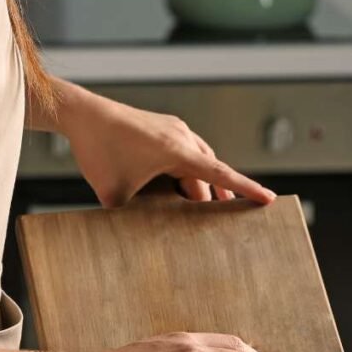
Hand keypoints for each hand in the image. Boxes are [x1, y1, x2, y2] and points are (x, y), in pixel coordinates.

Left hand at [52, 81, 275, 207]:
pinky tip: (177, 187)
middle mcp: (182, 137)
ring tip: (200, 209)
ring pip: (198, 161)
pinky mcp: (163, 127)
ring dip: (200, 184)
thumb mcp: (114, 195)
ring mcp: (174, 129)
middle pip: (209, 173)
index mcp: (178, 152)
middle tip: (225, 224)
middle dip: (217, 197)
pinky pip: (185, 152)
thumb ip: (132, 217)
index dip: (246, 189)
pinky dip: (187, 171)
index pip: (221, 174)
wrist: (82, 114)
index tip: (269, 199)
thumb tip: (139, 236)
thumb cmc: (99, 152)